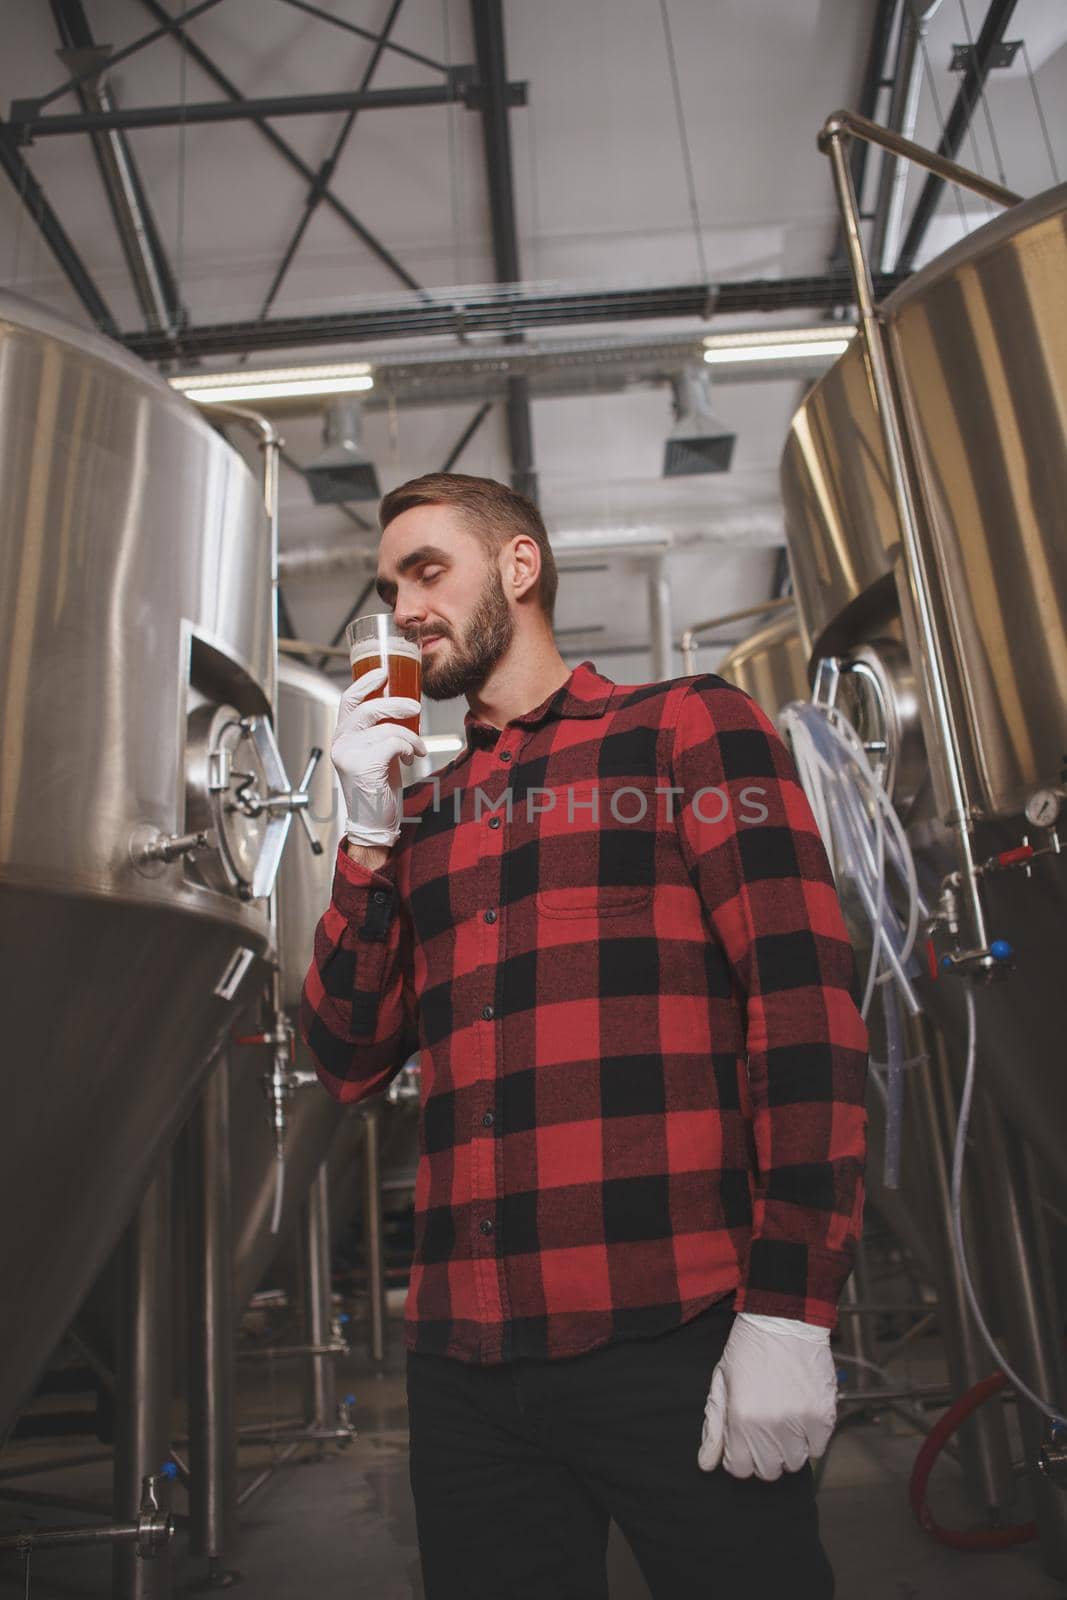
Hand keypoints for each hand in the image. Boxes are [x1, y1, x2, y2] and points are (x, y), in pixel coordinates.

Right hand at [332, 664, 426, 847]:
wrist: (373, 823)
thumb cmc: (377, 789)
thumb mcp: (376, 753)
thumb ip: (379, 732)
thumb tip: (400, 708)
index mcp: (342, 737)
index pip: (349, 700)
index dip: (365, 683)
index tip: (383, 673)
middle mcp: (341, 743)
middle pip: (368, 708)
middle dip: (397, 704)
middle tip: (416, 707)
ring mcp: (349, 755)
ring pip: (387, 728)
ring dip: (410, 737)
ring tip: (417, 749)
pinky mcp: (362, 766)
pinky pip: (393, 743)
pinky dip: (408, 748)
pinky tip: (409, 758)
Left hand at [698, 1312, 836, 1479]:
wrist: (784, 1319)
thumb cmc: (748, 1348)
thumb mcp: (722, 1382)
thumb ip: (714, 1426)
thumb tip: (706, 1464)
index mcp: (741, 1419)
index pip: (741, 1469)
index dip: (740, 1457)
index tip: (743, 1442)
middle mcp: (770, 1426)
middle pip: (769, 1471)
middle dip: (763, 1455)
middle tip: (763, 1431)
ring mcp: (800, 1422)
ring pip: (795, 1462)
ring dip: (788, 1448)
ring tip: (783, 1421)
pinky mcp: (823, 1415)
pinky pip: (818, 1448)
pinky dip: (811, 1438)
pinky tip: (801, 1416)